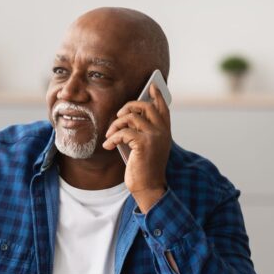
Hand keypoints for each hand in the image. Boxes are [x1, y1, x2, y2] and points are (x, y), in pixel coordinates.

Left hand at [102, 83, 171, 211]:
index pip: (163, 107)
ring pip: (131, 117)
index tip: (152, 86)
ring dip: (115, 125)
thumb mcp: (146, 147)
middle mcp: (162, 131)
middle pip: (145, 106)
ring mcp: (154, 136)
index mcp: (165, 131)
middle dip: (127, 107)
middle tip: (117, 117)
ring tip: (110, 135)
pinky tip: (108, 146)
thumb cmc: (144, 168)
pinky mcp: (144, 143)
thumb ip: (143, 132)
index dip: (157, 95)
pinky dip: (112, 138)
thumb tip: (128, 117)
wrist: (148, 187)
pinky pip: (123, 132)